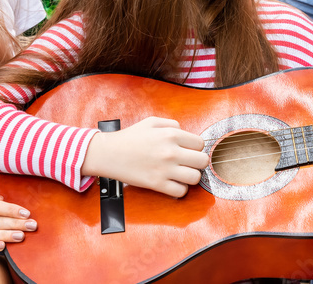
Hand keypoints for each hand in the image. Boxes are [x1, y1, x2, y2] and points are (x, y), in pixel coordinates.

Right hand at [81, 116, 208, 197]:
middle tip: (188, 163)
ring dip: (190, 176)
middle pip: (203, 161)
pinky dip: (179, 189)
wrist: (109, 153)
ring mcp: (165, 169)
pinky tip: (172, 183)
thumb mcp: (152, 122)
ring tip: (181, 174)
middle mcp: (171, 152)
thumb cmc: (129, 137)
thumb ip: (172, 124)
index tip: (188, 151)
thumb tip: (185, 133)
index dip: (195, 148)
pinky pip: (181, 192)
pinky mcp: (157, 184)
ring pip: (195, 178)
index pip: (200, 144)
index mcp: (171, 134)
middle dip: (197, 162)